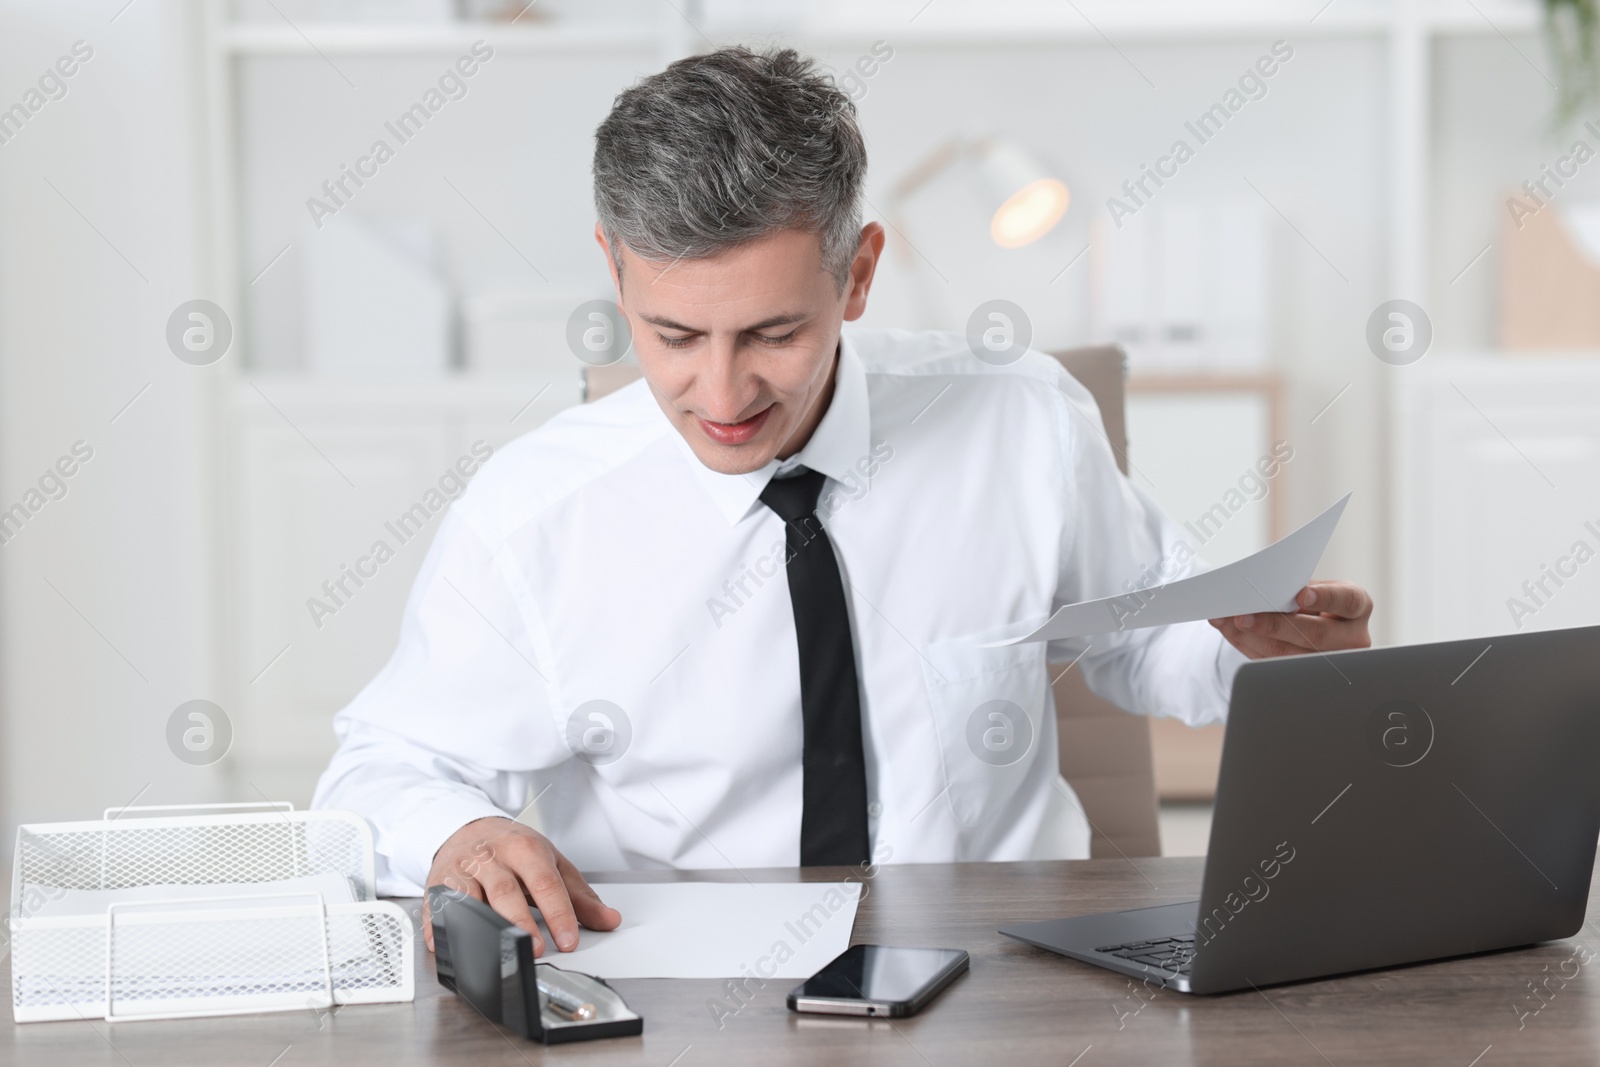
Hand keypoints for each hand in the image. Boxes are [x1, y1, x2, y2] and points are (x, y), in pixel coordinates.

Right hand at [421, 816, 620, 955]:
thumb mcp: (552, 864)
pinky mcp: (439, 881)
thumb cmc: (515, 850)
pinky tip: (443, 941)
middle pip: (506, 891)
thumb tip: (610, 920)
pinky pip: (438, 904)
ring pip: (471, 898)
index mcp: (525, 848)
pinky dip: (438, 924)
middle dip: (520, 922)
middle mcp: (493, 857)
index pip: (545, 883)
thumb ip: (580, 896)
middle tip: (535, 949)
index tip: (569, 941)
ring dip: (482, 925)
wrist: (470, 828)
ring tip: (495, 949)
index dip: (558, 913)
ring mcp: (464, 869)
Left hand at [1209, 580, 1372, 659]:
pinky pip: (1273, 663)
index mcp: (1358, 606)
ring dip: (1251, 637)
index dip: (1325, 598)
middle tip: (1243, 616)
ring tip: (1226, 621)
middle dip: (1274, 625)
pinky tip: (1229, 631)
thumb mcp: (1313, 588)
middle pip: (1315, 634)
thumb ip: (1294, 588)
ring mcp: (1332, 661)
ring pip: (1290, 655)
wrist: (1314, 620)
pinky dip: (1246, 645)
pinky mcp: (1307, 675)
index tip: (1300, 594)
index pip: (1348, 601)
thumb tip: (1258, 590)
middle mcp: (1353, 637)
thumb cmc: (1313, 599)